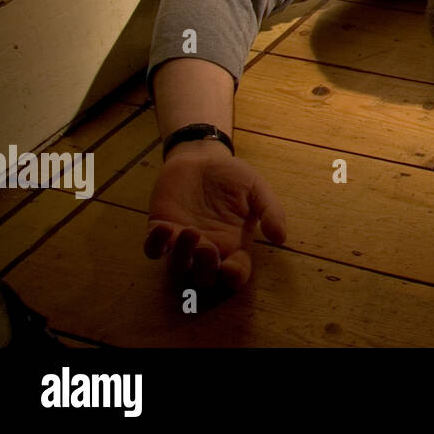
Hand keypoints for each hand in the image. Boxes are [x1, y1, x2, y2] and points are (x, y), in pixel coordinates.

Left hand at [144, 140, 286, 290]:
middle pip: (204, 276)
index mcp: (234, 243)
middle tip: (207, 248)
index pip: (236, 272)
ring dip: (183, 256)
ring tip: (190, 232)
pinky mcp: (162, 228)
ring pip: (178, 266)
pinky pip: (153, 249)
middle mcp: (209, 248)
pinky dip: (156, 245)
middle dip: (205, 269)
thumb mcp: (257, 189)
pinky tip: (165, 229)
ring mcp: (183, 241)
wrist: (202, 157)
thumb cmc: (232, 176)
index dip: (234, 277)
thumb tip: (280, 238)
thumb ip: (270, 211)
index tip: (232, 268)